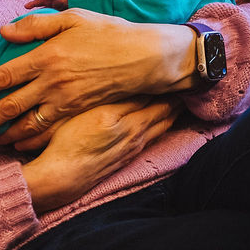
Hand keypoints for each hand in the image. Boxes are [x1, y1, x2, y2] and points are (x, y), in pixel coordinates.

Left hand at [0, 10, 196, 144]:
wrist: (143, 57)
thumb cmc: (107, 32)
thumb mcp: (72, 18)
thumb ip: (36, 25)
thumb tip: (4, 32)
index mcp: (47, 56)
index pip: (5, 75)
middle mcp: (52, 82)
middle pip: (11, 106)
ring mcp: (65, 100)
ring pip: (28, 123)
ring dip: (5, 135)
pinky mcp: (77, 110)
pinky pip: (48, 129)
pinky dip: (30, 138)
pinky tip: (19, 142)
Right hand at [19, 98, 179, 210]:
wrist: (61, 177)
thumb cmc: (71, 141)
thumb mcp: (94, 114)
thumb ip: (120, 100)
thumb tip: (145, 85)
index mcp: (131, 122)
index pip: (158, 99)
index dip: (169, 85)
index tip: (179, 72)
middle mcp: (137, 136)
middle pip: (164, 113)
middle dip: (177, 98)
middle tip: (188, 83)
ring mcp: (132, 148)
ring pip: (161, 127)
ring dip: (172, 113)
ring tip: (180, 99)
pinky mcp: (126, 158)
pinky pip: (152, 138)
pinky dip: (162, 126)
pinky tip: (160, 123)